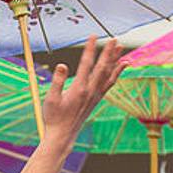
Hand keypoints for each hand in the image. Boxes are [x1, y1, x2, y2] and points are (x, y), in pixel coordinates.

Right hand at [39, 37, 123, 158]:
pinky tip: (121, 66)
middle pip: (102, 68)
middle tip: (113, 39)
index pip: (86, 64)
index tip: (93, 36)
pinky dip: (116, 73)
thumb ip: (57, 81)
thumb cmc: (54, 118)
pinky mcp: (96, 99)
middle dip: (108, 53)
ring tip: (120, 47)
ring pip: (108, 74)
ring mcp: (95, 96)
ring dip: (115, 60)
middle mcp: (90, 91)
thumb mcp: (51, 99)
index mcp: (79, 89)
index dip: (90, 49)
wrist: (62, 135)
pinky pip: (109, 83)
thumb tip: (62, 65)